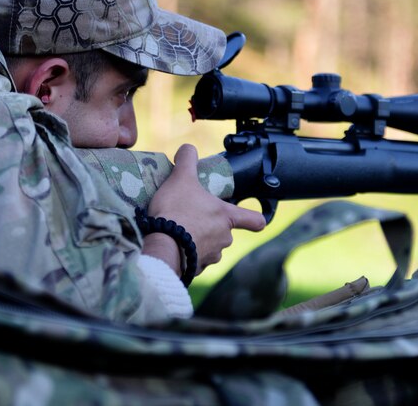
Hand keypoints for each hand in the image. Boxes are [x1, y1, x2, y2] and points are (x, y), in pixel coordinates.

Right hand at [146, 144, 265, 276]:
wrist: (162, 247)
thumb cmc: (177, 211)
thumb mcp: (181, 178)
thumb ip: (188, 160)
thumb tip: (188, 148)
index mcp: (226, 217)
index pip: (255, 220)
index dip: (255, 218)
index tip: (253, 217)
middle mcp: (224, 239)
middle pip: (225, 232)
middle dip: (210, 225)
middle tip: (191, 215)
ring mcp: (211, 256)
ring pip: (208, 247)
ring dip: (197, 241)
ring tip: (178, 231)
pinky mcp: (195, 270)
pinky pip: (193, 261)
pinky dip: (185, 254)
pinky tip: (172, 245)